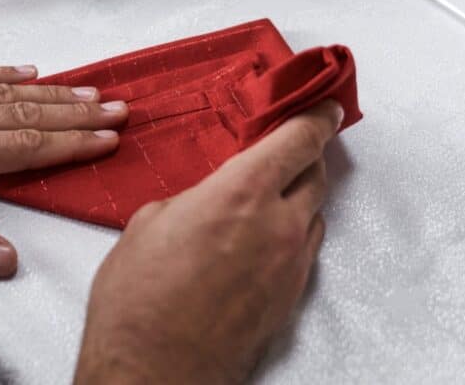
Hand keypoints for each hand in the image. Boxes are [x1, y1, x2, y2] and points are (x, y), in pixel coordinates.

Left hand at [0, 66, 127, 277]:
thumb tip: (7, 258)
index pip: (22, 145)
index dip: (71, 143)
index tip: (110, 137)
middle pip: (22, 112)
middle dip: (75, 112)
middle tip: (119, 107)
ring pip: (1, 92)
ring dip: (50, 92)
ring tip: (91, 89)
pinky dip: (1, 73)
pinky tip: (28, 70)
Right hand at [74, 101, 341, 384]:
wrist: (152, 372)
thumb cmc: (138, 302)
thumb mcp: (149, 223)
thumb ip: (194, 198)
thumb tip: (209, 199)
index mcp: (241, 193)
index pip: (299, 141)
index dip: (317, 118)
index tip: (326, 106)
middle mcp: (278, 225)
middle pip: (316, 174)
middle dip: (307, 156)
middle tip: (293, 146)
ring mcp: (290, 266)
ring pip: (314, 214)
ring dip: (299, 198)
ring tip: (270, 196)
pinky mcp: (290, 300)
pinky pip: (304, 252)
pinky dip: (292, 235)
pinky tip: (262, 241)